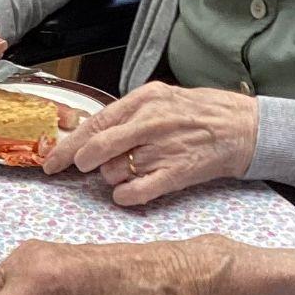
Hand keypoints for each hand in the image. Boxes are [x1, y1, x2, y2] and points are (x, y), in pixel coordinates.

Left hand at [42, 82, 257, 205]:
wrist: (243, 127)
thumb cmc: (200, 114)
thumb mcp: (161, 99)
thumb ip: (126, 115)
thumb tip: (88, 134)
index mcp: (143, 100)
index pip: (94, 124)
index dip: (68, 147)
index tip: (52, 161)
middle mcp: (150, 122)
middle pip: (97, 148)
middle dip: (82, 163)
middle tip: (83, 169)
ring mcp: (163, 148)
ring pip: (113, 171)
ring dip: (112, 177)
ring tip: (132, 169)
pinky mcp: (176, 173)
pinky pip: (134, 192)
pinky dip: (123, 196)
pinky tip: (128, 191)